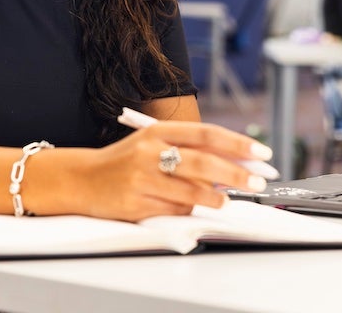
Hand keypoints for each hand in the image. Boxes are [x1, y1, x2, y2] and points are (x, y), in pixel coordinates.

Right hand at [75, 122, 268, 220]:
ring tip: (225, 201)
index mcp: (157, 131)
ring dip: (214, 197)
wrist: (81, 179)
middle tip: (257, 182)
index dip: (237, 144)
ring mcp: (142, 178)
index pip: (206, 133)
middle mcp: (150, 151)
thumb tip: (233, 164)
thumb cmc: (125, 162)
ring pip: (190, 190)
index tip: (261, 153)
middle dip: (236, 173)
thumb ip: (188, 151)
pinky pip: (173, 210)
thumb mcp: (153, 145)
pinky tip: (188, 208)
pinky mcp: (135, 204)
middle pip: (202, 161)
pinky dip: (187, 211)